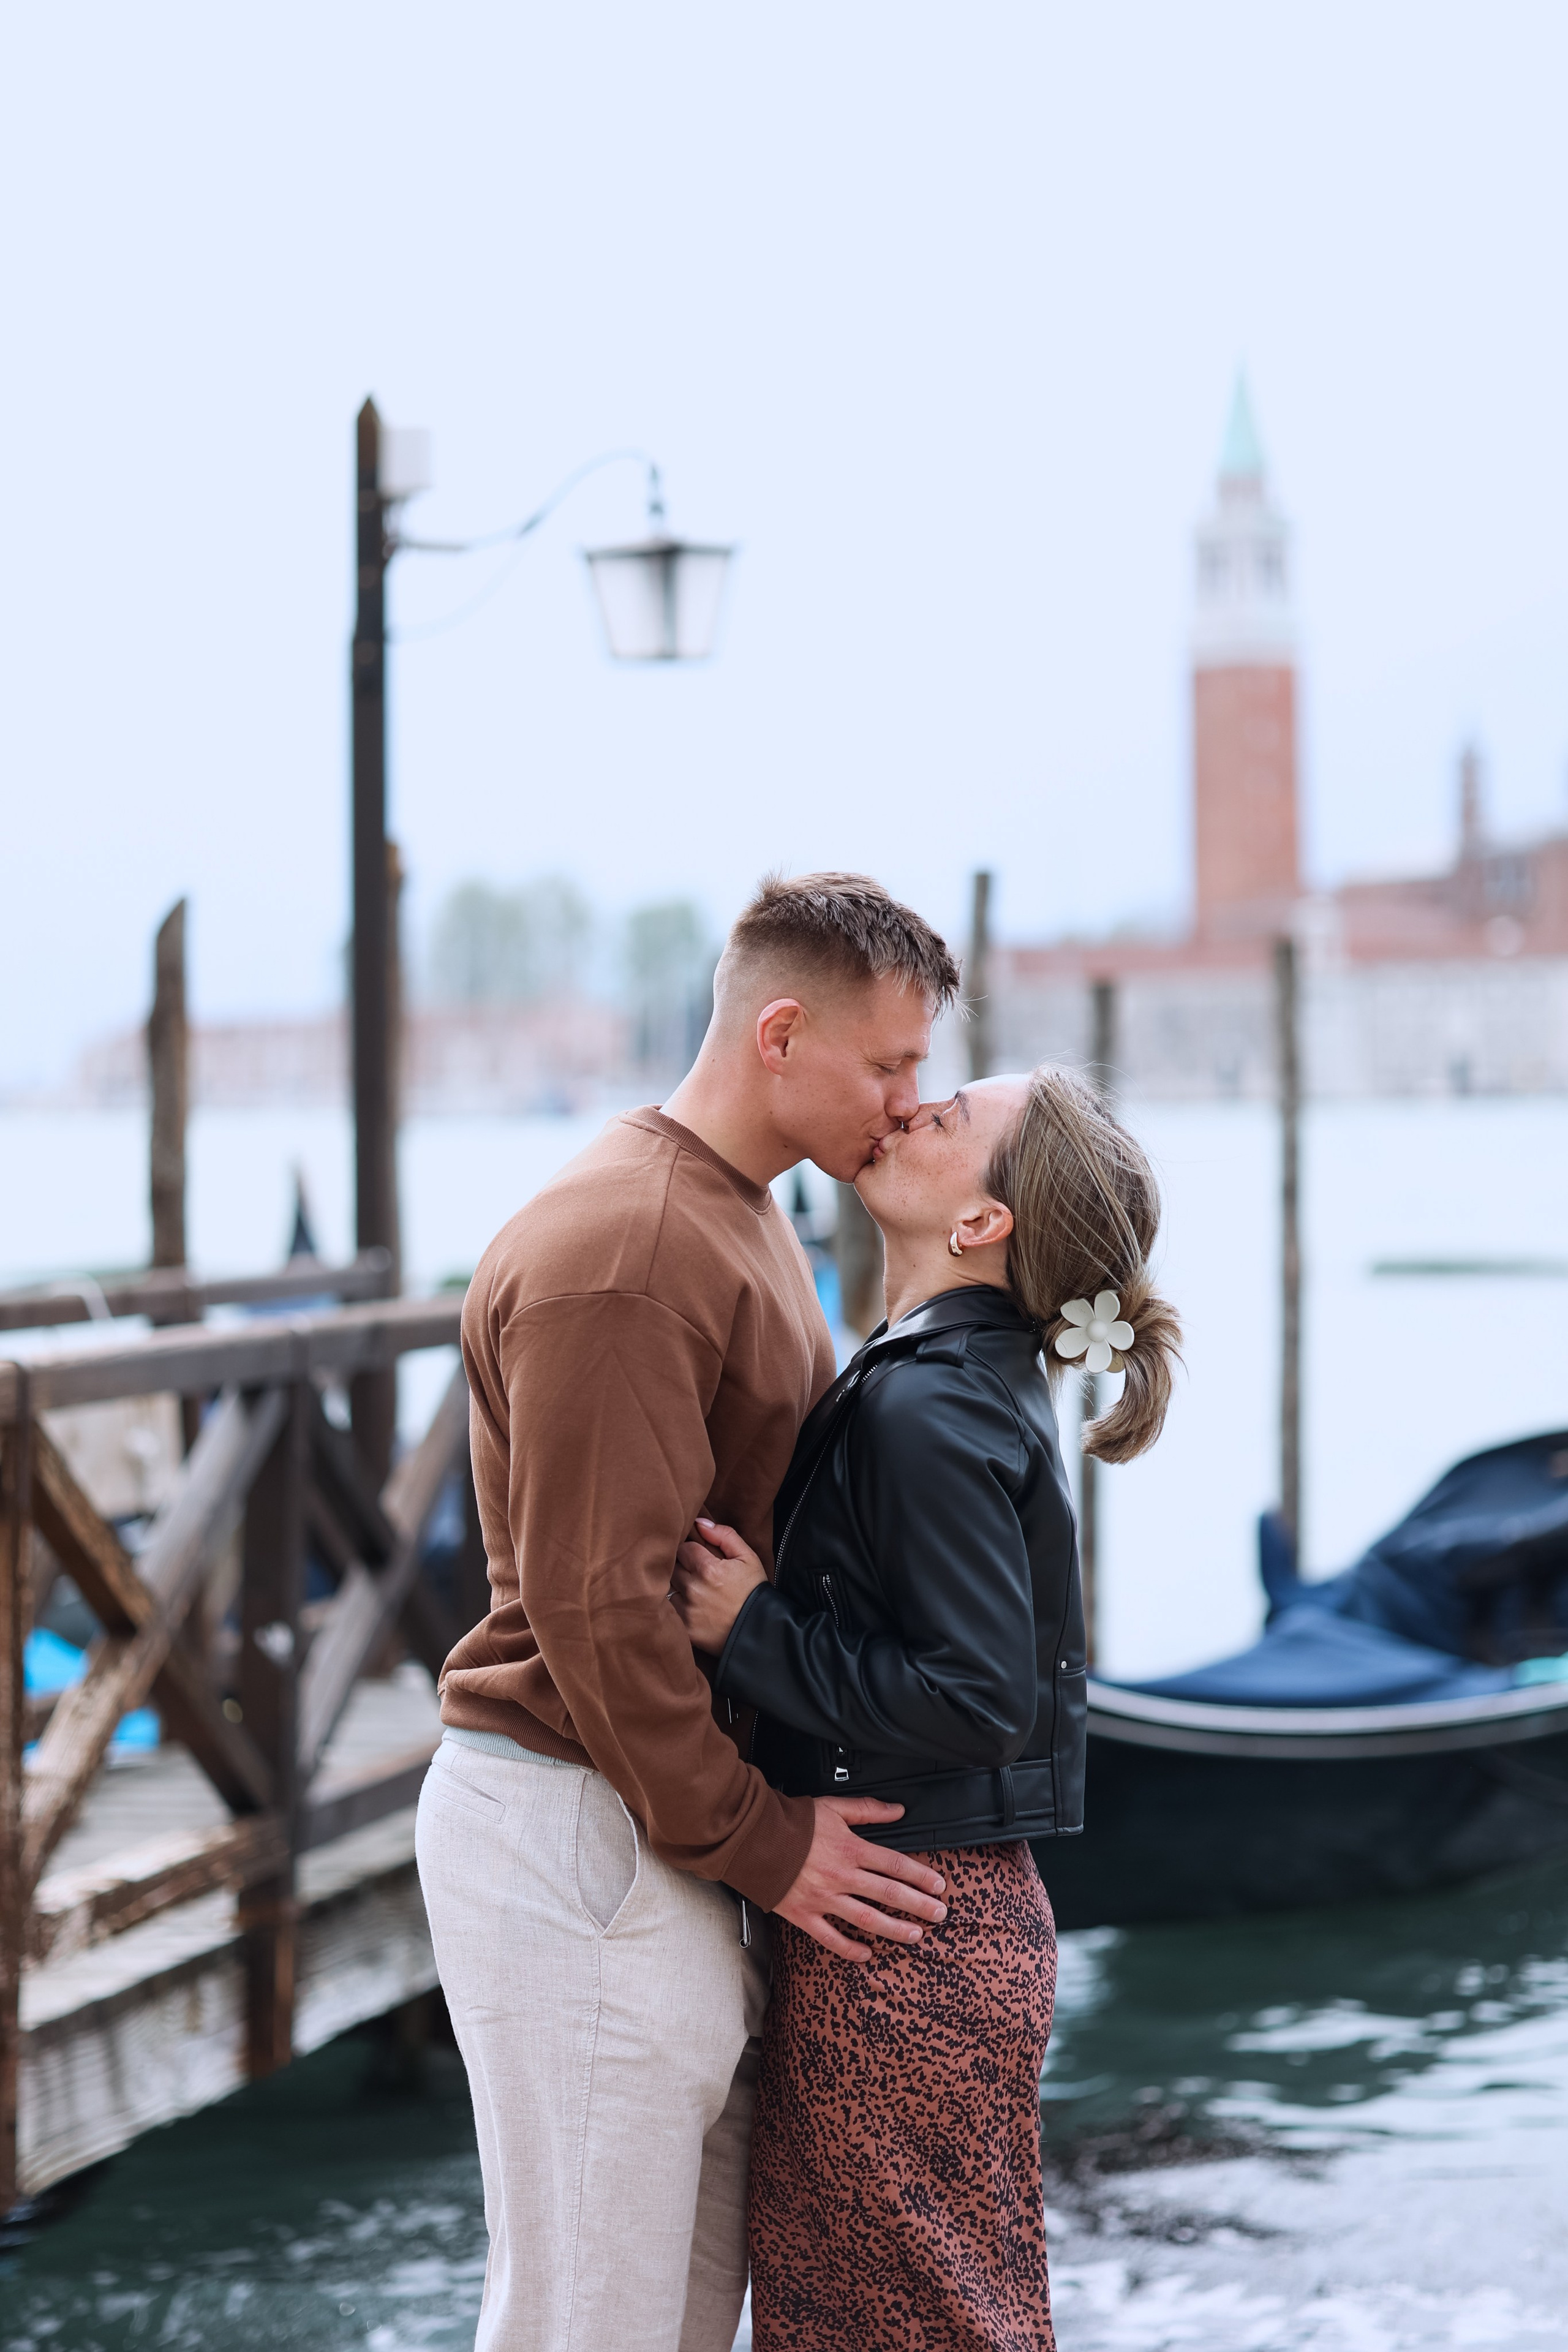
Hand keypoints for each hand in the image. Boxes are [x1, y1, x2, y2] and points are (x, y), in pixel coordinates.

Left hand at [672, 1518, 767, 1651]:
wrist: (759, 1630)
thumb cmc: (753, 1591)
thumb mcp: (748, 1557)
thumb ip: (724, 1535)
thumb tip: (700, 1523)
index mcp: (707, 1568)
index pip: (683, 1548)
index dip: (690, 1549)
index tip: (698, 1555)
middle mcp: (693, 1589)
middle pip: (672, 1566)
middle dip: (681, 1565)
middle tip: (693, 1570)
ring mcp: (687, 1610)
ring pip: (668, 1587)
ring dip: (677, 1585)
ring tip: (692, 1588)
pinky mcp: (685, 1628)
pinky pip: (670, 1610)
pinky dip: (677, 1605)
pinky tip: (691, 1605)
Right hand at [775, 1798, 947, 1962]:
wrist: (754, 1838)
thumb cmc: (793, 1822)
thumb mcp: (833, 1807)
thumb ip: (867, 1810)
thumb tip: (898, 1810)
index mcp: (850, 1848)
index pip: (895, 1864)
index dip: (920, 1876)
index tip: (939, 1885)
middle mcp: (841, 1876)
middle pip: (888, 1894)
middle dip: (918, 1905)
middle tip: (939, 1914)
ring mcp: (824, 1898)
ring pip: (867, 1919)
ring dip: (894, 1929)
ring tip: (915, 1935)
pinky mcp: (805, 1915)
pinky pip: (831, 1937)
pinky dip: (850, 1948)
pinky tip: (867, 1954)